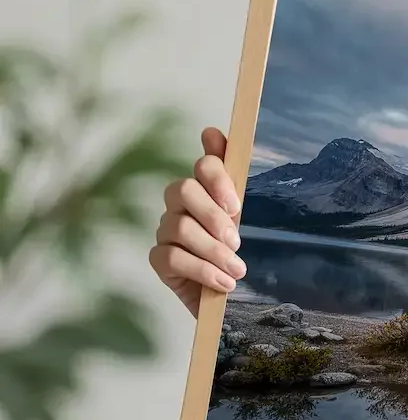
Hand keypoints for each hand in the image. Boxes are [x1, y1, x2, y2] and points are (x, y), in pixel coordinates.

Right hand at [147, 125, 245, 319]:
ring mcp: (164, 229)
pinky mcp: (158, 258)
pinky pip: (173, 257)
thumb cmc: (229, 246)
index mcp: (204, 188)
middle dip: (213, 215)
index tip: (236, 205)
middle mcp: (178, 204)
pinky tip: (224, 282)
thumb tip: (210, 132)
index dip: (218, 179)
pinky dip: (203, 271)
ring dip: (214, 251)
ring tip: (237, 270)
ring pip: (181, 227)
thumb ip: (229, 176)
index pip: (203, 166)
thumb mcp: (237, 213)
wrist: (223, 288)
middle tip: (237, 241)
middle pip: (183, 190)